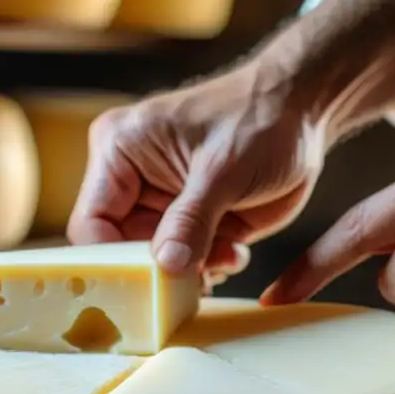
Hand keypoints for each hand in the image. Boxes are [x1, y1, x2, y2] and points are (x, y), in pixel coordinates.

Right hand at [67, 0, 394, 284]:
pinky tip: (234, 249)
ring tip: (228, 251)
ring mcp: (160, 203)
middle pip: (121, 250)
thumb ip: (192, 220)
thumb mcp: (224, 170)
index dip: (115, 259)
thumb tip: (165, 265)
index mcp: (119, 151)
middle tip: (202, 272)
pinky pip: (184, 262)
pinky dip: (209, 265)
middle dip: (163, 267)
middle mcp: (131, 180)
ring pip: (156, 262)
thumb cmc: (260, 119)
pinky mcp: (189, 221)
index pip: (91, 224)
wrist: (303, 114)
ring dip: (192, 269)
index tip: (150, 279)